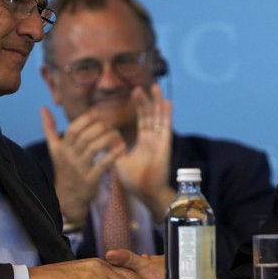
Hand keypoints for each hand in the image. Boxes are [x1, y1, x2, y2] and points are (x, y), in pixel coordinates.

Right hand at [42, 107, 125, 223]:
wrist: (67, 197)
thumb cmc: (63, 167)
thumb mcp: (54, 148)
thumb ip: (49, 128)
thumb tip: (43, 108)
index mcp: (62, 148)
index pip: (73, 129)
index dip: (86, 119)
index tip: (97, 114)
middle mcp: (70, 158)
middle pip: (85, 137)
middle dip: (100, 127)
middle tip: (110, 124)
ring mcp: (80, 169)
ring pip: (95, 148)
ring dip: (108, 138)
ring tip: (116, 133)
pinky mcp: (91, 180)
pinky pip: (103, 164)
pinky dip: (114, 154)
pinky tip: (122, 147)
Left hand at [115, 84, 173, 221]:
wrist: (145, 192)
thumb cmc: (134, 180)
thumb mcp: (119, 161)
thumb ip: (115, 146)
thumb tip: (111, 132)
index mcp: (144, 142)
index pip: (142, 120)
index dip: (139, 106)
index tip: (134, 93)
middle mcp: (153, 138)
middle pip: (150, 115)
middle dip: (146, 101)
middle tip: (139, 86)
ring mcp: (160, 140)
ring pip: (159, 117)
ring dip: (157, 102)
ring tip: (155, 86)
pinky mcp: (164, 144)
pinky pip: (166, 127)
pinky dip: (167, 114)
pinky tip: (167, 102)